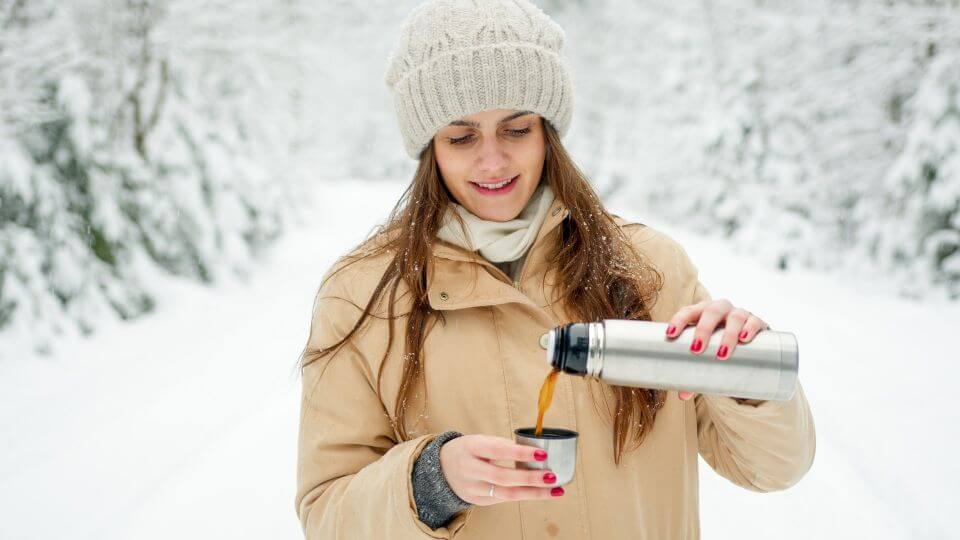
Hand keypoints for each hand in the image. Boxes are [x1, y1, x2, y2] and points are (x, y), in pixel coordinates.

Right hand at [439, 434, 564, 504]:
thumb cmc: (468, 451)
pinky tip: (540, 492)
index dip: (520, 453)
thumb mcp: (480, 441)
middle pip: (502, 477)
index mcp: (471, 447)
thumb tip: (534, 453)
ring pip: (506, 494)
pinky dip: (524, 495)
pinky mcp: (477, 501)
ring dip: (534, 493)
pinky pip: (504, 498)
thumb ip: (502, 446)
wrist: (440, 468)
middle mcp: (470, 469)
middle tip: (552, 476)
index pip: (498, 450)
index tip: (541, 454)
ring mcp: (472, 488)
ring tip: (555, 490)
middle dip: (530, 478)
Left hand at [664, 298, 769, 400]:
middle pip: (711, 312)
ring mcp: (740, 314)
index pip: (688, 311)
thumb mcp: (707, 354)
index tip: (670, 335)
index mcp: (702, 312)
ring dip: (728, 334)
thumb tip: (683, 395)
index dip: (679, 320)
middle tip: (696, 350)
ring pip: (734, 318)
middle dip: (703, 329)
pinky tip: (745, 339)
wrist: (750, 341)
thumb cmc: (719, 345)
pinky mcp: (757, 322)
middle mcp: (720, 309)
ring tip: (723, 353)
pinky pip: (754, 321)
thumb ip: (695, 372)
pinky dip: (750, 328)